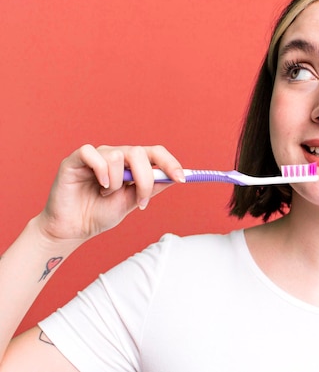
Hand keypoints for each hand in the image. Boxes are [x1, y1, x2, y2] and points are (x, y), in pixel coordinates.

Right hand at [34, 144, 183, 243]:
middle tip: (141, 202)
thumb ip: (151, 188)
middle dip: (145, 180)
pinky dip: (101, 172)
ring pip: (118, 157)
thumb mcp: (132, 202)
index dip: (170, 163)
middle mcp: (115, 155)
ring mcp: (96, 155)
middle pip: (140, 152)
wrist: (73, 229)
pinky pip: (93, 154)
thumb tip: (174, 178)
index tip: (182, 179)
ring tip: (106, 194)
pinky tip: (99, 186)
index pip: (155, 153)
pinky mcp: (75, 159)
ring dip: (117, 183)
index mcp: (131, 164)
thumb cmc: (100, 213)